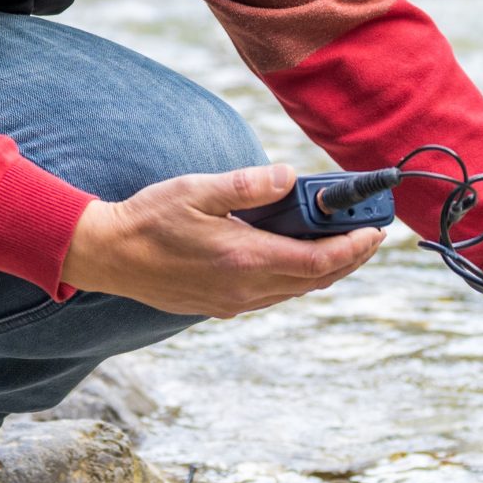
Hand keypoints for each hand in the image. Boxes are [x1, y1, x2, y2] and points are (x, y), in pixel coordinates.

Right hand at [60, 163, 384, 317]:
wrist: (106, 255)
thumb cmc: (149, 218)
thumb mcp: (198, 189)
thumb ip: (248, 185)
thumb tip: (290, 176)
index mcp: (244, 258)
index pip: (318, 261)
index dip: (354, 248)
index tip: (376, 232)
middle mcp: (243, 289)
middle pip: (315, 280)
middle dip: (349, 258)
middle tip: (370, 236)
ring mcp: (232, 302)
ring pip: (296, 291)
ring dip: (325, 271)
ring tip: (345, 245)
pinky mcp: (220, 306)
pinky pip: (273, 296)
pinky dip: (297, 279)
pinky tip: (298, 258)